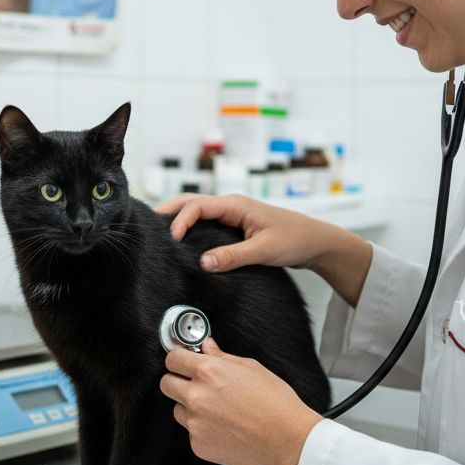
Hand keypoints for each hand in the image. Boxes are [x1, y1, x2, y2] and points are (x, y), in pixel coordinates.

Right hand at [155, 193, 339, 271]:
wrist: (316, 242)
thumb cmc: (295, 240)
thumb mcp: (263, 250)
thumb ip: (232, 256)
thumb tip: (202, 263)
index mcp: (236, 205)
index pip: (198, 206)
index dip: (180, 220)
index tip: (172, 240)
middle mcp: (232, 205)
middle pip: (192, 202)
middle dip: (170, 210)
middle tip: (148, 224)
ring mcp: (234, 214)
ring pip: (198, 210)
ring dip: (179, 217)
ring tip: (158, 230)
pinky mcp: (236, 225)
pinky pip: (207, 221)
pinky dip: (191, 225)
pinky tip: (182, 238)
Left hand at [159, 338, 321, 464]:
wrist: (288, 441)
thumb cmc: (276, 404)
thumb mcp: (252, 369)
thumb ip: (223, 357)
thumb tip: (207, 347)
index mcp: (209, 372)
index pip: (173, 358)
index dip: (179, 359)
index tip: (183, 362)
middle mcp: (197, 397)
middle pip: (166, 384)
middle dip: (178, 381)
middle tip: (195, 384)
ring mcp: (195, 423)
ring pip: (178, 410)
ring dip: (190, 407)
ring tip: (218, 410)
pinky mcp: (198, 445)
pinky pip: (191, 432)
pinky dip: (203, 429)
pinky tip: (225, 427)